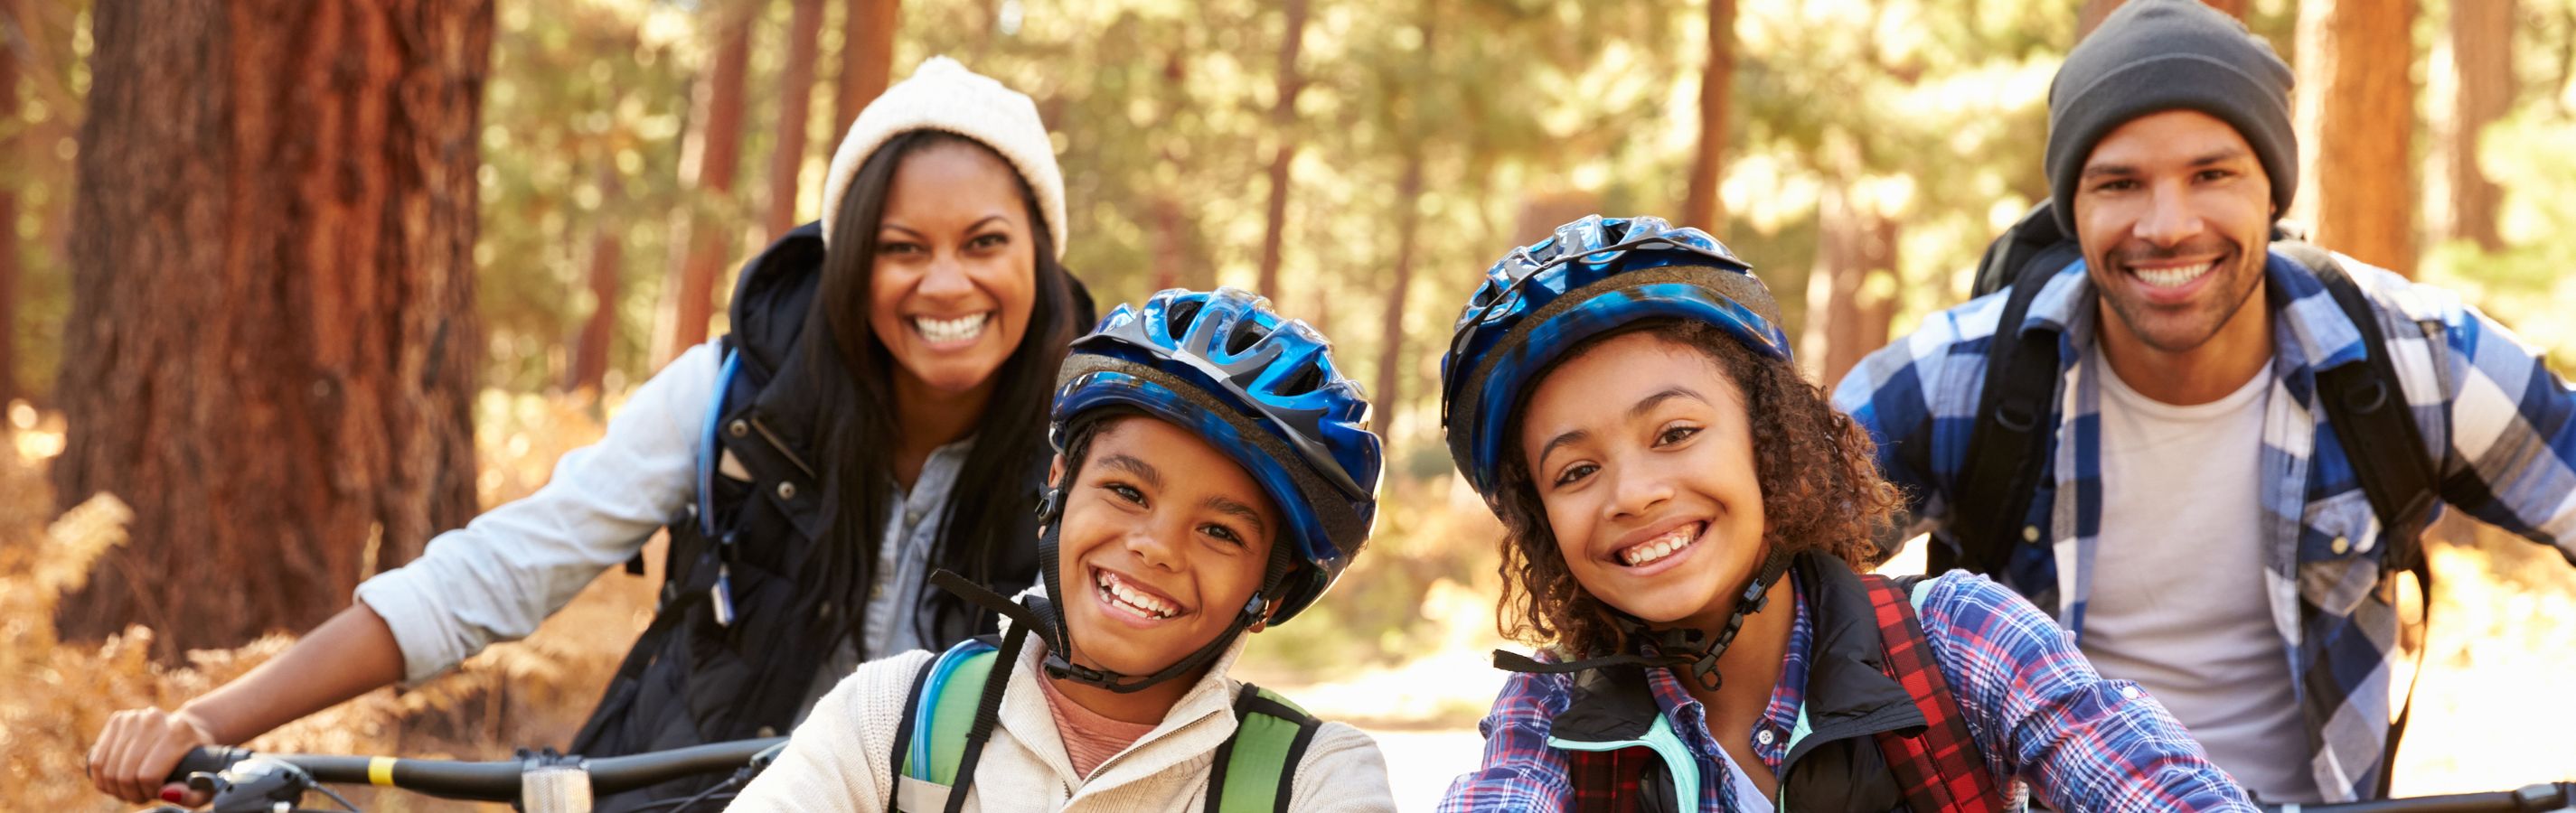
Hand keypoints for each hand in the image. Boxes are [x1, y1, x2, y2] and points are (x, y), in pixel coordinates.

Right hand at [88, 706, 218, 805]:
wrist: (189, 729)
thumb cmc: (196, 762)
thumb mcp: (206, 781)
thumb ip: (193, 795)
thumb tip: (166, 793)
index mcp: (179, 732)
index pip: (148, 775)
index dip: (148, 792)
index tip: (157, 793)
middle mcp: (154, 720)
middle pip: (126, 774)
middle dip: (131, 793)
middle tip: (141, 795)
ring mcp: (133, 717)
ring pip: (107, 769)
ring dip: (115, 788)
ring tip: (131, 789)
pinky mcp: (118, 719)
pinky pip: (96, 759)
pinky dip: (101, 778)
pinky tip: (114, 782)